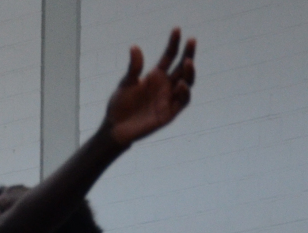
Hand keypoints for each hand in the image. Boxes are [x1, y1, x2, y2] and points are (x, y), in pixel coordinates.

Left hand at [103, 29, 195, 147]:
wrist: (115, 128)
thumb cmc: (120, 105)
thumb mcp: (125, 84)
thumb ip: (133, 68)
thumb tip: (134, 47)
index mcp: (156, 75)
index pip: (169, 56)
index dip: (174, 43)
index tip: (177, 29)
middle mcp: (166, 85)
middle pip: (182, 67)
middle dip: (188, 54)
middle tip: (192, 40)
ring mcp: (169, 98)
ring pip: (186, 82)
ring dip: (189, 73)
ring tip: (187, 62)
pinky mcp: (170, 113)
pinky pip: (182, 101)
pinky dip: (184, 92)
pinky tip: (180, 84)